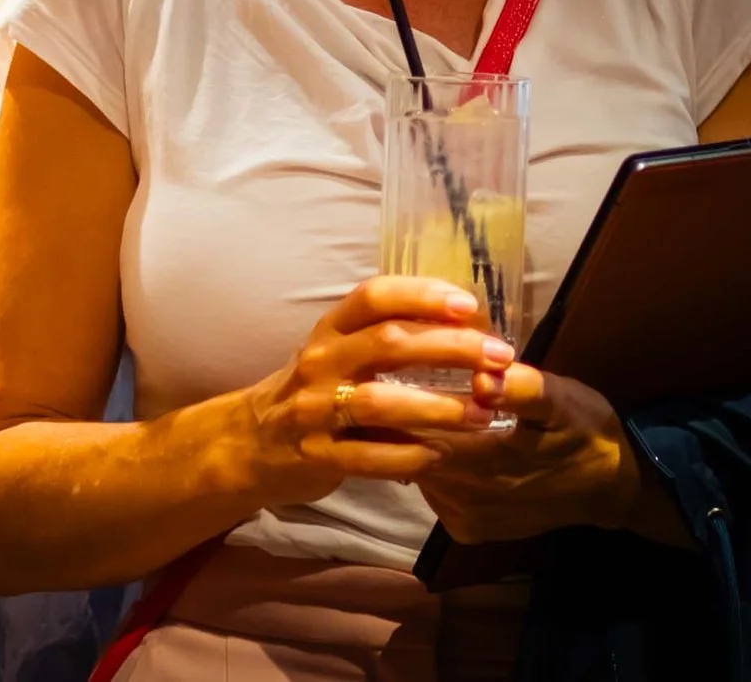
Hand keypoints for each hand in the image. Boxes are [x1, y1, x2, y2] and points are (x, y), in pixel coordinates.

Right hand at [239, 277, 517, 509]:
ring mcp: (314, 409)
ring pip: (379, 402)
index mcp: (329, 330)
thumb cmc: (314, 391)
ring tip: (483, 414)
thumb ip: (387, 340)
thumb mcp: (338, 353)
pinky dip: (410, 456)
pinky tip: (440, 456)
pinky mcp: (317, 456)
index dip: (421, 295)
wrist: (251, 443)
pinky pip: (369, 457)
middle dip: (450, 348)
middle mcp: (319, 362)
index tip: (468, 306)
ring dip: (438, 407)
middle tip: (499, 358)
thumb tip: (468, 331)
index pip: (373, 296)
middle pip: (387, 343)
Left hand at [413, 363, 682, 544]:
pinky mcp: (467, 530)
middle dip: (400, 414)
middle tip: (401, 376)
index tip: (395, 364)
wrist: (614, 486)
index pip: (412, 428)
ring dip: (413, 438)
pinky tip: (442, 437)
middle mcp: (462, 500)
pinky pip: (431, 489)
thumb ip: (522, 390)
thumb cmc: (585, 432)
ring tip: (416, 399)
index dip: (398, 394)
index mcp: (481, 465)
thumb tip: (482, 377)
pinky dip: (430, 462)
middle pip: (406, 450)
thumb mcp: (562, 401)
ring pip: (414, 470)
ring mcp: (462, 519)